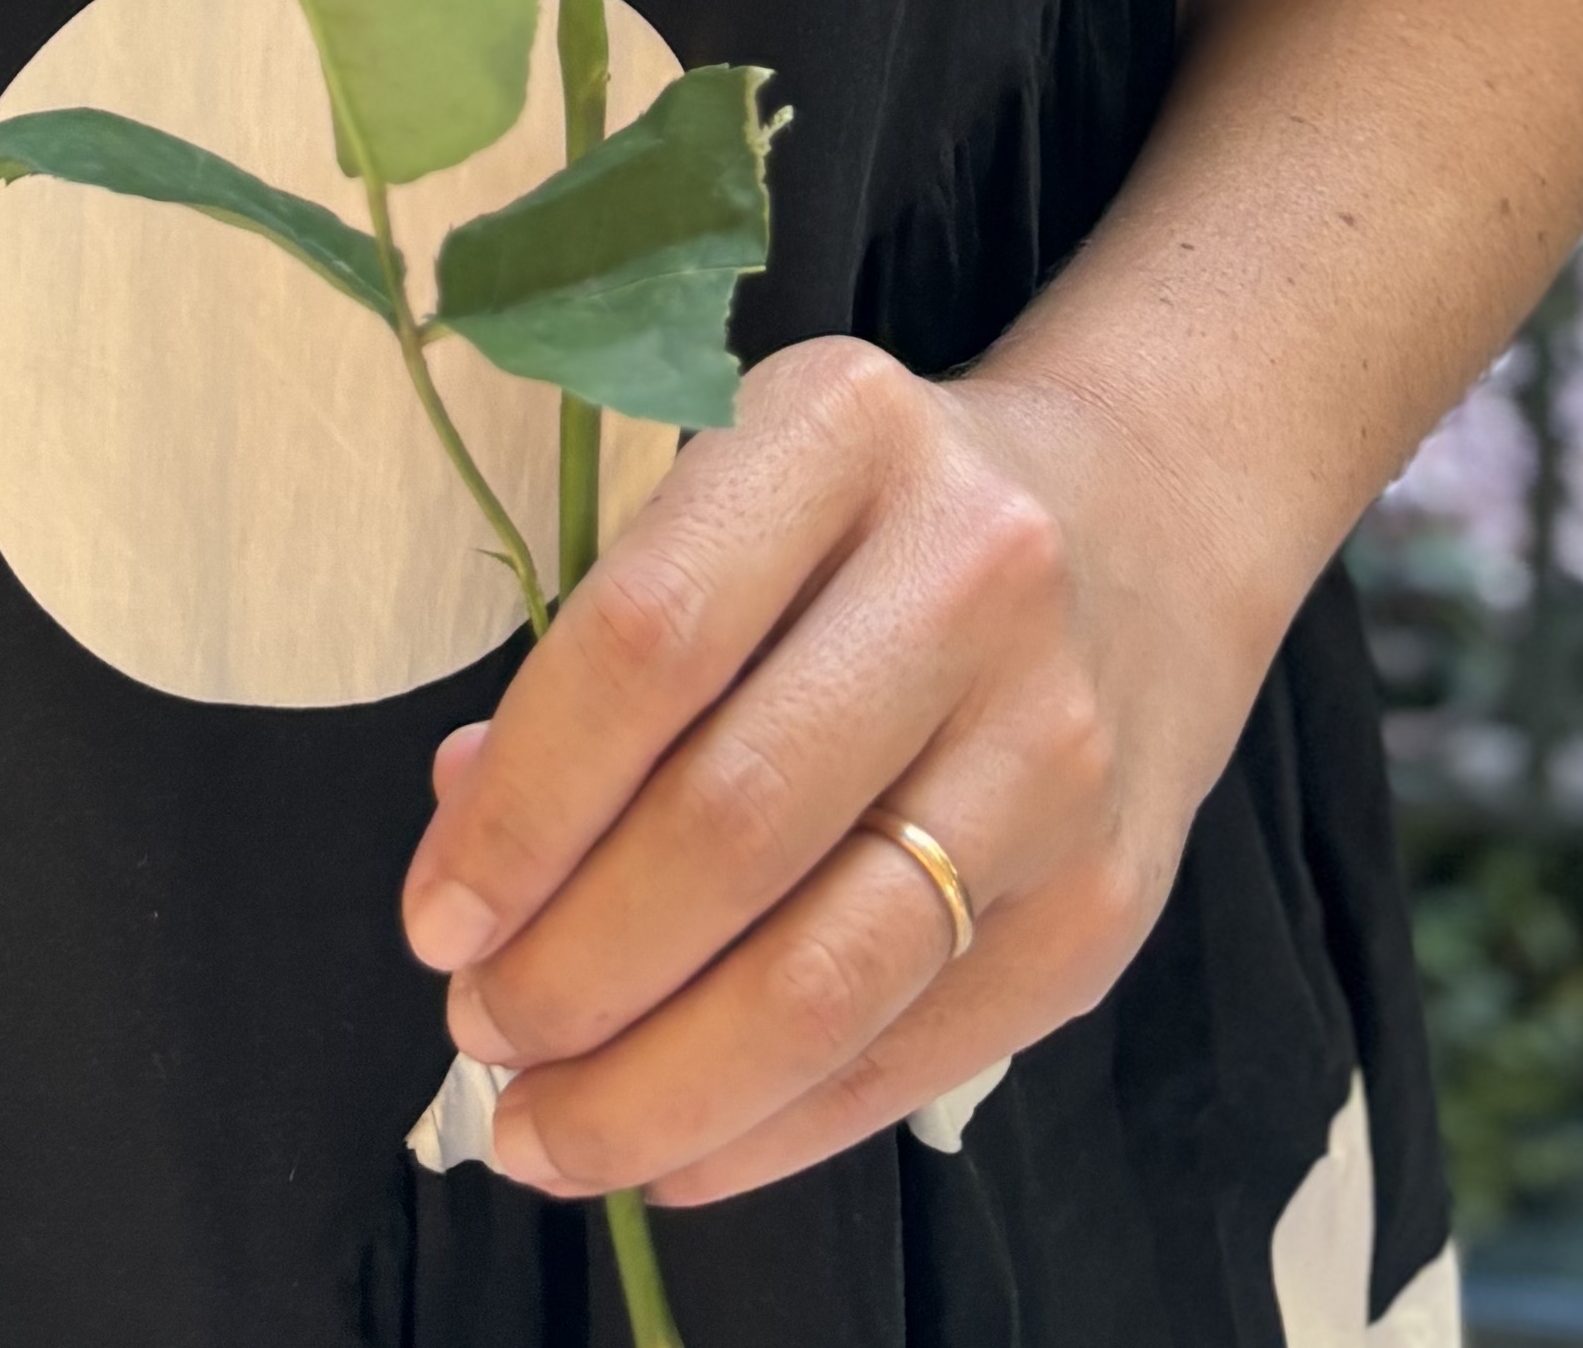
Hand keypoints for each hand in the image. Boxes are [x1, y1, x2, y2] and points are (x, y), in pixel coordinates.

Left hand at [394, 337, 1281, 1210]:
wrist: (1147, 524)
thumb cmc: (877, 521)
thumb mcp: (741, 495)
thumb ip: (603, 650)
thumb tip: (463, 833)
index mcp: (842, 434)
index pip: (648, 642)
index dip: (523, 807)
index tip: (435, 921)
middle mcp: (973, 578)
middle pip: (731, 827)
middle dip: (572, 971)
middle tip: (480, 1037)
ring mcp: (1056, 753)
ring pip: (827, 978)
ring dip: (655, 1088)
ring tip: (546, 1132)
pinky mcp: (1103, 907)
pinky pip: (909, 1056)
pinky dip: (767, 1130)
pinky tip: (672, 1148)